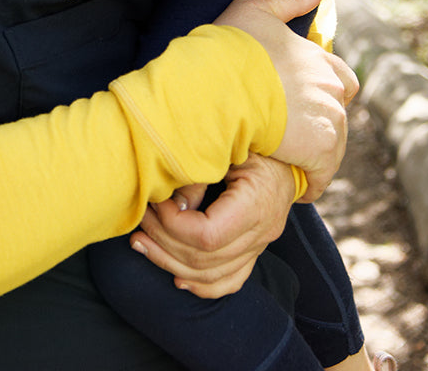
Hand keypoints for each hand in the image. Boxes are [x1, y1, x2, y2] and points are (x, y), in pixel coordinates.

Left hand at [131, 156, 295, 296]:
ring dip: (171, 264)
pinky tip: (176, 277)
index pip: (208, 235)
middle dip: (163, 242)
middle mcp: (261, 233)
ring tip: (141, 244)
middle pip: (206, 260)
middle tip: (137, 221)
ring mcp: (260, 246)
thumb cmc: (255, 142)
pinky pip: (230, 281)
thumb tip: (174, 199)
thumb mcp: (230, 145)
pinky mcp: (255, 251)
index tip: (155, 203)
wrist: (289, 156)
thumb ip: (202, 169)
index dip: (174, 224)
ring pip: (213, 276)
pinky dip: (201, 285)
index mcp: (256, 204)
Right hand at [215, 0, 357, 199]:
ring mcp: (329, 118)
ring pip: (332, 144)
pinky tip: (292, 183)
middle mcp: (331, 86)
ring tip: (287, 160)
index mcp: (319, 56)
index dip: (323, 91)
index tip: (299, 102)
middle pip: (337, 113)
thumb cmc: (230, 46)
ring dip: (314, 153)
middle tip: (290, 134)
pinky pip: (322, 174)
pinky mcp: (320, 149)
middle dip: (318, 123)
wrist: (219, 84)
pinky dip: (311, 181)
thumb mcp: (254, 10)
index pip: (341, 78)